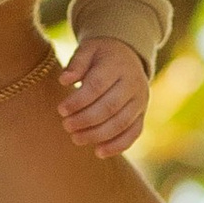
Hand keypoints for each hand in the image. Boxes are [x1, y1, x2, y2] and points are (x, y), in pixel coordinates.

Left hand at [58, 37, 149, 156]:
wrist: (128, 55)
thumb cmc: (100, 55)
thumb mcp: (87, 49)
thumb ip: (76, 63)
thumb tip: (64, 80)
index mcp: (117, 65)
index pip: (97, 86)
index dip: (78, 101)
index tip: (61, 110)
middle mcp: (133, 83)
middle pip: (110, 107)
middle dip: (85, 120)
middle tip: (66, 126)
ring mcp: (140, 100)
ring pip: (121, 123)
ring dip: (97, 135)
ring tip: (76, 139)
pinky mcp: (142, 114)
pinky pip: (133, 133)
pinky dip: (117, 146)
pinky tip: (99, 152)